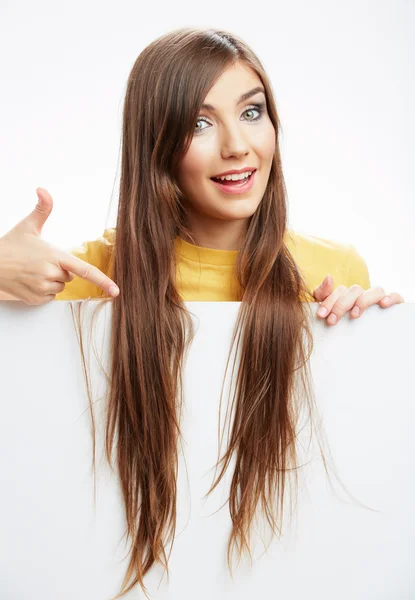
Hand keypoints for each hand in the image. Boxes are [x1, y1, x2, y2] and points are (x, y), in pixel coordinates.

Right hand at [0, 188, 119, 304]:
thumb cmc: (10, 246)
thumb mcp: (28, 226)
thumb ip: (42, 209)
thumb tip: (43, 189)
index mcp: (55, 255)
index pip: (85, 270)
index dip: (102, 280)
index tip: (115, 289)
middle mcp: (51, 273)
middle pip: (71, 276)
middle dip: (61, 270)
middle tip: (41, 261)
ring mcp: (43, 288)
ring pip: (61, 287)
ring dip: (52, 281)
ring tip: (34, 271)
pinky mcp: (36, 299)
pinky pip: (50, 296)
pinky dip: (43, 290)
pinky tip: (31, 281)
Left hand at [312, 274, 404, 325]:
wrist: (364, 341)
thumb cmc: (342, 323)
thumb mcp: (329, 310)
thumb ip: (323, 295)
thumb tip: (329, 277)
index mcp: (349, 295)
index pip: (340, 290)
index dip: (329, 301)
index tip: (321, 315)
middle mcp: (364, 294)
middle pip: (355, 290)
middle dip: (341, 305)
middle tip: (332, 321)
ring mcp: (378, 299)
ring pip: (375, 291)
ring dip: (364, 301)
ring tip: (354, 315)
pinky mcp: (393, 305)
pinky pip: (396, 296)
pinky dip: (391, 297)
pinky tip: (384, 304)